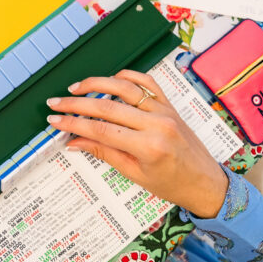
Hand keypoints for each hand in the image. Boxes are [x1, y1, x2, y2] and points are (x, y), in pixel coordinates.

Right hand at [47, 70, 227, 217]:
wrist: (207, 183)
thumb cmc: (173, 184)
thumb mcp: (135, 175)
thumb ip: (104, 153)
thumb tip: (74, 142)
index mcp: (149, 146)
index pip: (101, 130)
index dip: (74, 124)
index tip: (55, 121)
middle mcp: (157, 123)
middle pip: (107, 106)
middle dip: (76, 104)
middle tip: (55, 103)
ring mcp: (164, 110)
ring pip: (124, 87)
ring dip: (96, 84)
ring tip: (75, 88)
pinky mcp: (169, 105)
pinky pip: (146, 82)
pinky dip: (126, 76)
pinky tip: (109, 80)